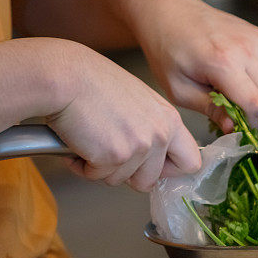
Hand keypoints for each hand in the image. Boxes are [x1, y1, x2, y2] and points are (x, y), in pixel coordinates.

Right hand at [46, 40, 200, 191]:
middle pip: (151, 181)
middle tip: (109, 155)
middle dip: (127, 176)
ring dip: (101, 168)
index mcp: (170, 119)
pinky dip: (82, 165)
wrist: (66, 77)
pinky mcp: (113, 156)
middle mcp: (160, 134)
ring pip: (119, 181)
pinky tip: (78, 141)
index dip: (168, 171)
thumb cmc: (94, 84)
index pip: (191, 162)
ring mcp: (139, 147)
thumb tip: (151, 158)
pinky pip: (96, 176)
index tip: (152, 169)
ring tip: (90, 139)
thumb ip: (151, 128)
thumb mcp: (139, 102)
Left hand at [125, 0, 257, 130]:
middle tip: (249, 119)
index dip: (255, 123)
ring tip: (255, 102)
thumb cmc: (169, 52)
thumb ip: (210, 109)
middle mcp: (247, 49)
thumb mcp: (179, 88)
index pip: (256, 104)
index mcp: (223, 64)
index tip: (245, 129)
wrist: (170, 12)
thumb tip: (234, 129)